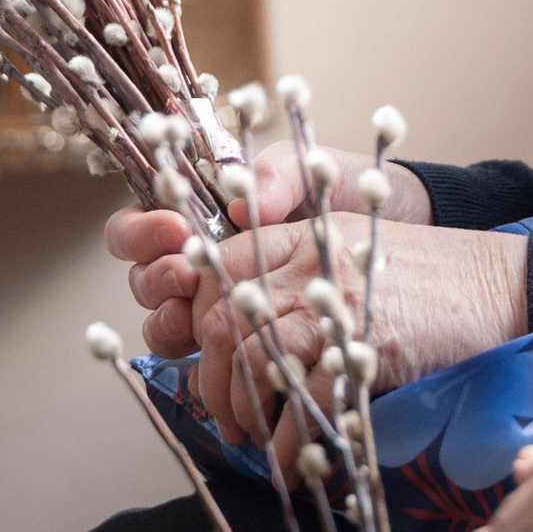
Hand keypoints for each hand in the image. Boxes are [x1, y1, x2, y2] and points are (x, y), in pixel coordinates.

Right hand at [101, 147, 430, 330]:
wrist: (393, 227)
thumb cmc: (338, 191)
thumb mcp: (309, 169)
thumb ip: (275, 178)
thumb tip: (243, 207)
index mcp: (199, 216)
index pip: (139, 226)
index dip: (143, 232)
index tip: (175, 230)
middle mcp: (197, 264)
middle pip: (143, 281)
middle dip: (156, 279)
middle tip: (185, 274)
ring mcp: (217, 306)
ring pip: (165, 323)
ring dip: (171, 322)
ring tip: (197, 321)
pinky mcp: (243, 342)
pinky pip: (206, 361)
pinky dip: (207, 363)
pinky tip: (230, 360)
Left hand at [111, 209, 525, 465]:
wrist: (499, 286)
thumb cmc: (432, 281)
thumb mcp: (356, 261)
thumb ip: (301, 283)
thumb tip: (246, 343)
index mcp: (305, 234)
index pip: (219, 270)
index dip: (200, 324)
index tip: (208, 364)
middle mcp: (310, 259)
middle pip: (222, 317)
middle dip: (212, 379)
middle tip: (228, 417)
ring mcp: (335, 297)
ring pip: (250, 355)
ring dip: (243, 410)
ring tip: (258, 441)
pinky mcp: (361, 339)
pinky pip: (299, 394)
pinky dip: (290, 437)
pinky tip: (297, 457)